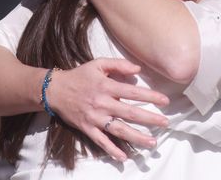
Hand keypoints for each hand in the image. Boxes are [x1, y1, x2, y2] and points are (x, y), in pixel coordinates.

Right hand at [45, 58, 169, 161]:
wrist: (55, 90)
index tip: (165, 101)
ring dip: (136, 137)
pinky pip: (101, 141)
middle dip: (149, 119)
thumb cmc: (80, 76)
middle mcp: (103, 103)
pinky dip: (112, 150)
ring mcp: (95, 118)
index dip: (150, 96)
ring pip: (119, 129)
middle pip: (130, 113)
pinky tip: (124, 157)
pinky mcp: (87, 128)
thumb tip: (138, 69)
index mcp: (107, 86)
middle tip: (165, 123)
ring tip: (152, 143)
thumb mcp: (98, 64)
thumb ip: (118, 64)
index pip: (133, 92)